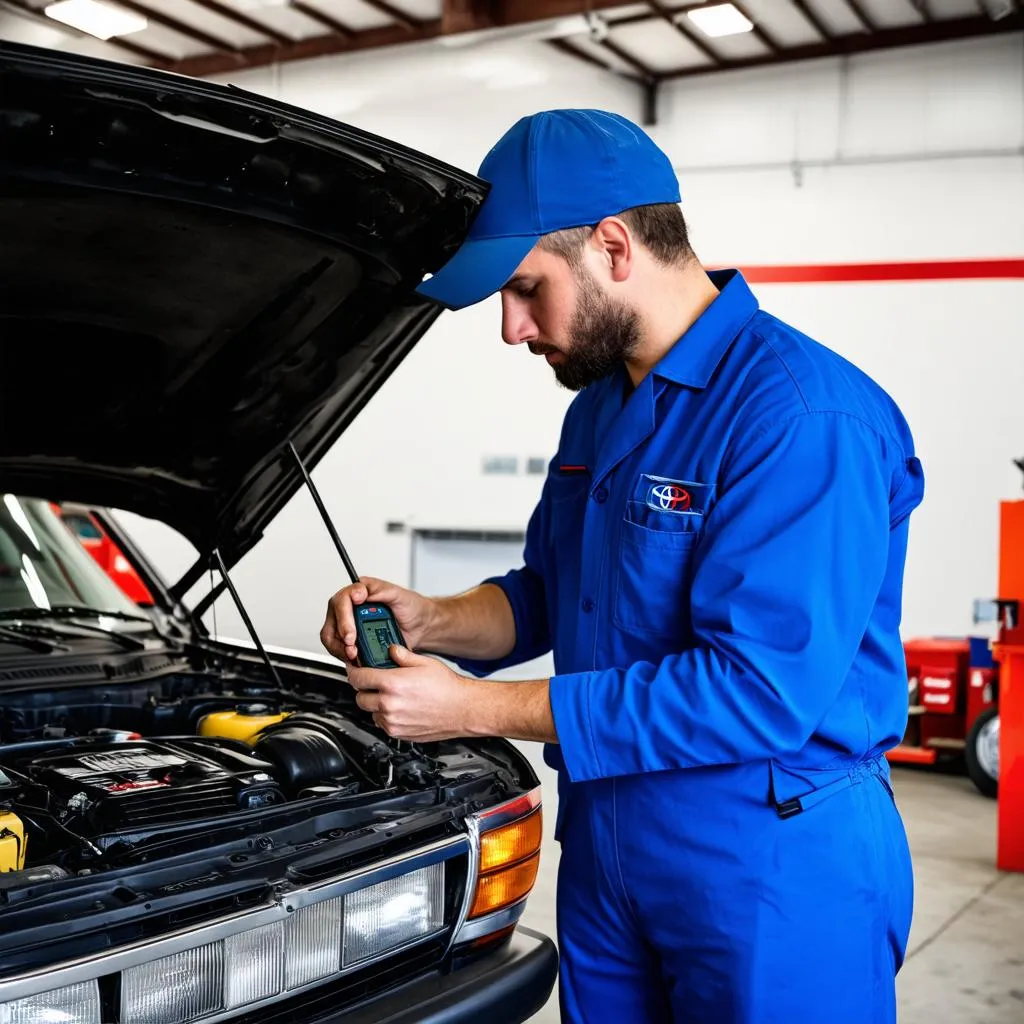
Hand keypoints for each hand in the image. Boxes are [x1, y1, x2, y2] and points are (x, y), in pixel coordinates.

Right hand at [321, 577, 434, 663]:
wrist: (420, 626)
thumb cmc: (411, 607)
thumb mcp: (401, 595)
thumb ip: (382, 590)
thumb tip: (364, 591)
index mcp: (360, 591)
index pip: (342, 600)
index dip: (344, 615)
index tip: (351, 630)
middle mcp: (350, 607)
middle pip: (333, 620)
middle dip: (341, 634)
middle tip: (352, 644)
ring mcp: (350, 624)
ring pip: (331, 636)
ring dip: (340, 648)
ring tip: (355, 654)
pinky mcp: (353, 640)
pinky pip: (339, 649)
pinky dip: (345, 655)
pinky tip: (356, 658)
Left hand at [347, 646, 477, 741]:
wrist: (464, 709)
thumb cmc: (448, 687)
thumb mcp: (425, 662)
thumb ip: (402, 655)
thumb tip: (390, 650)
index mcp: (393, 683)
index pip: (357, 678)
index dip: (354, 671)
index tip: (355, 669)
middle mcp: (389, 704)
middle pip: (359, 697)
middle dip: (364, 688)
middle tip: (374, 682)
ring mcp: (392, 721)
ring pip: (370, 712)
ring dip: (375, 703)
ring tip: (392, 696)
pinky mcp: (398, 733)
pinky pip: (382, 724)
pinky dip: (385, 716)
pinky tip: (400, 707)